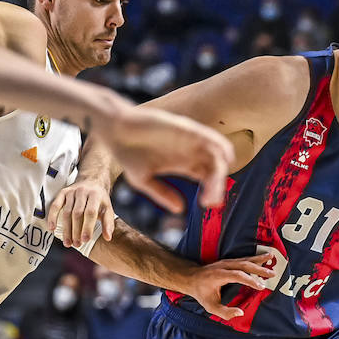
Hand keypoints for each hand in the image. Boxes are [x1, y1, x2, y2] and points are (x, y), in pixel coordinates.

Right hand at [48, 179, 114, 245]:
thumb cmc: (99, 199)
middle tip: (76, 244)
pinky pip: (55, 205)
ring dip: (66, 229)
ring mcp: (71, 192)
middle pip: (77, 213)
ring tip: (67, 242)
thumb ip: (108, 223)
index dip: (87, 227)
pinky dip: (52, 217)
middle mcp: (83, 192)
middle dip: (76, 231)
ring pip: (66, 212)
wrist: (92, 181)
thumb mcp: (108, 209)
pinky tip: (52, 228)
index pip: (90, 212)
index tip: (85, 240)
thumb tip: (108, 237)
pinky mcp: (63, 192)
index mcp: (95, 195)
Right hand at [93, 105, 232, 212]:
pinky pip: (209, 136)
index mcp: (182, 163)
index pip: (206, 177)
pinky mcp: (186, 129)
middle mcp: (189, 151)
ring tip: (214, 188)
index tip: (208, 204)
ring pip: (215, 154)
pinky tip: (223, 160)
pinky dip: (219, 146)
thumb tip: (180, 209)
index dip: (211, 191)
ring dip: (220, 171)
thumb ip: (162, 194)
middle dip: (216, 186)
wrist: (115, 130)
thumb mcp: (143, 180)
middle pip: (214, 169)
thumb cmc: (127, 153)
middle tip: (212, 202)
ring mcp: (189, 140)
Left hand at [182, 253, 276, 318]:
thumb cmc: (201, 293)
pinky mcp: (229, 261)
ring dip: (259, 260)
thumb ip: (225, 312)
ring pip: (245, 259)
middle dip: (259, 269)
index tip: (261, 286)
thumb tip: (241, 313)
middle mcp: (224, 266)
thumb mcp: (210, 306)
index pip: (238, 275)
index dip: (250, 280)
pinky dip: (255, 258)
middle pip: (244, 264)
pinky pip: (244, 259)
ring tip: (272, 258)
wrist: (191, 278)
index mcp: (220, 275)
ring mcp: (227, 262)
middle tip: (273, 274)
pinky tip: (265, 257)